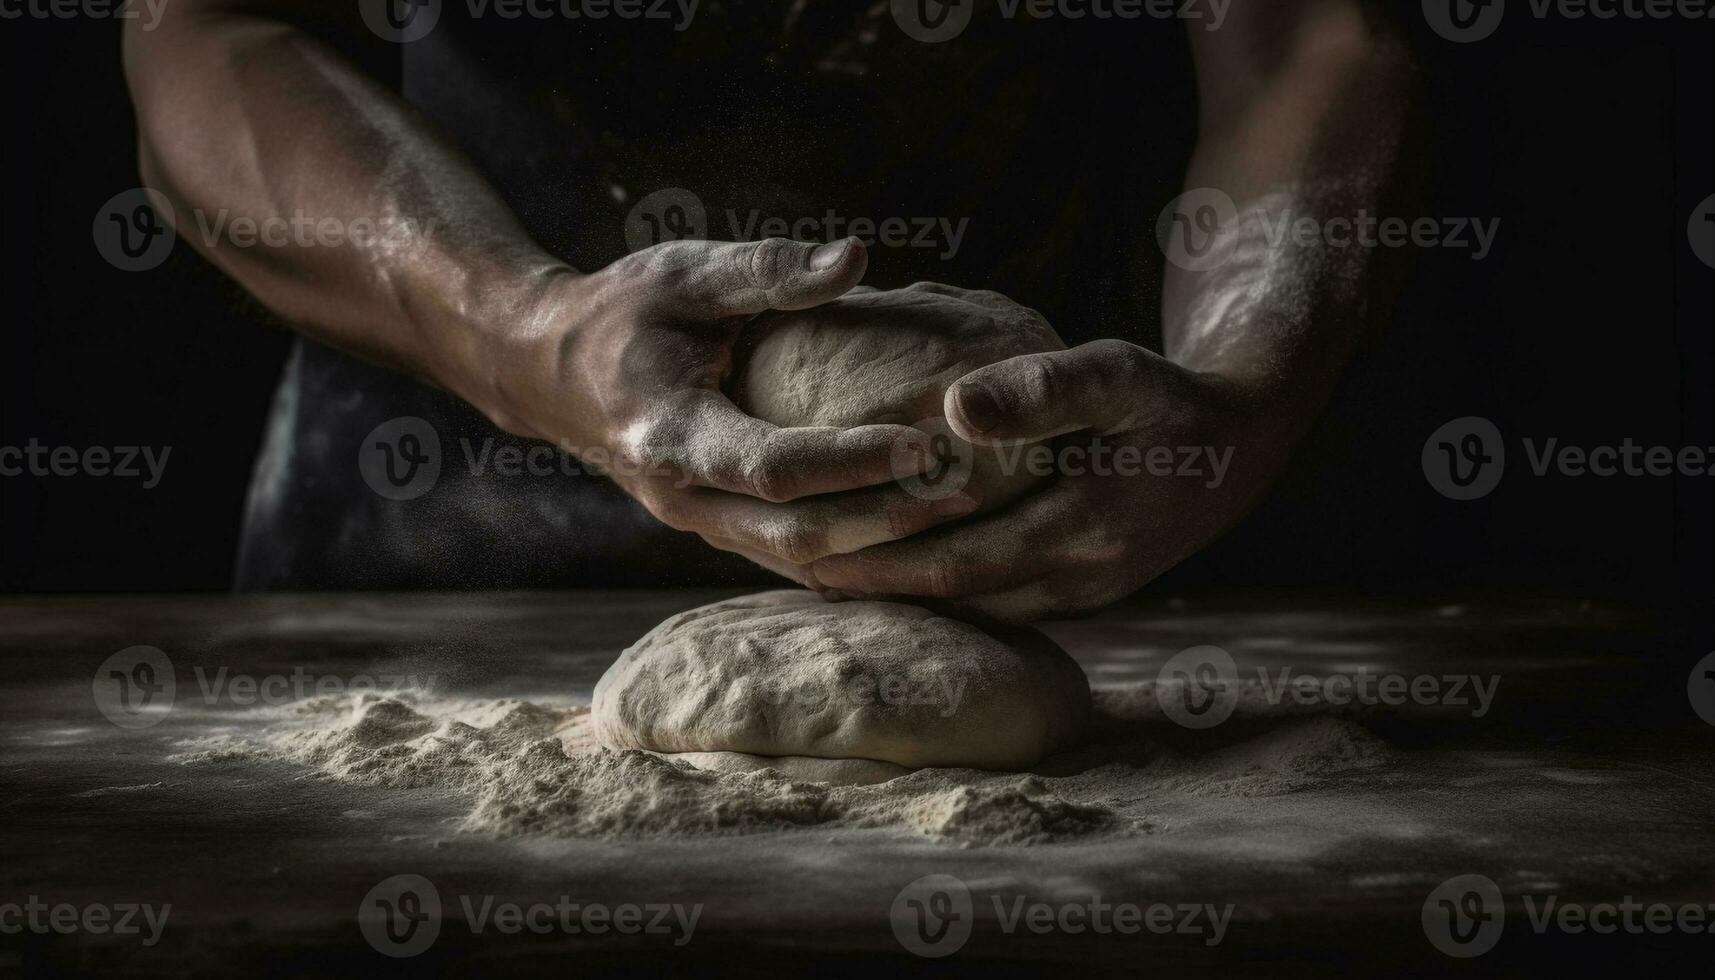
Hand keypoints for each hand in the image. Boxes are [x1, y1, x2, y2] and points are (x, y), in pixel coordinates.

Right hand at [477, 237, 967, 563]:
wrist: (547, 371)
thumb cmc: (621, 309)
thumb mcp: (683, 272)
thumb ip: (768, 270)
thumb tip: (856, 256)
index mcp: (672, 434)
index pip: (775, 466)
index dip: (854, 460)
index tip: (929, 441)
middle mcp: (683, 497)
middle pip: (796, 535)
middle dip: (886, 518)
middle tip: (969, 492)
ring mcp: (699, 524)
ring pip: (799, 560)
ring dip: (881, 545)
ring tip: (964, 515)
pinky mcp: (718, 529)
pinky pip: (793, 557)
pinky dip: (857, 552)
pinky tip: (923, 536)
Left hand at [803, 339, 1299, 621]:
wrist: (1243, 448)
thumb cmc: (1170, 400)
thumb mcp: (1119, 375)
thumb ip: (1042, 390)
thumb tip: (954, 408)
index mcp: (1077, 534)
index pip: (947, 562)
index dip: (868, 558)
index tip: (792, 541)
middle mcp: (1073, 583)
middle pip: (943, 594)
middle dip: (860, 581)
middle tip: (777, 559)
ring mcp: (1076, 596)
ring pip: (963, 605)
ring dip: (891, 590)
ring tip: (808, 563)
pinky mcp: (1076, 592)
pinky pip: (989, 597)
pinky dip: (932, 584)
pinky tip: (881, 560)